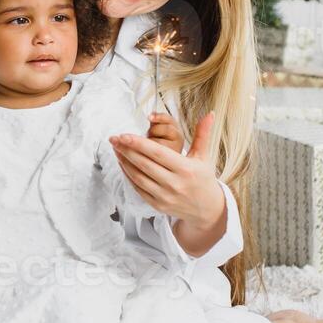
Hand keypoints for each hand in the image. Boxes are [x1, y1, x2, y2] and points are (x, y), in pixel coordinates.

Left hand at [108, 111, 226, 249]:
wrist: (207, 209)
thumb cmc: (203, 178)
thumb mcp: (204, 156)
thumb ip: (203, 134)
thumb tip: (209, 113)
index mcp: (185, 169)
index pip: (157, 153)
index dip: (138, 143)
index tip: (123, 135)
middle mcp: (174, 184)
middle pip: (144, 164)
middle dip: (126, 150)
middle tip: (113, 138)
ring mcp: (165, 196)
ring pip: (138, 177)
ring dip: (124, 162)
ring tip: (116, 149)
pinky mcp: (158, 205)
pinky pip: (138, 188)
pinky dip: (128, 175)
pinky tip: (122, 163)